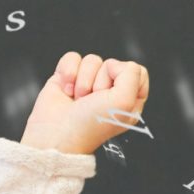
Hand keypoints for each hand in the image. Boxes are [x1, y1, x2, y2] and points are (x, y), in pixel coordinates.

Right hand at [19, 51, 149, 154]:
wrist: (56, 135)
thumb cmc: (91, 125)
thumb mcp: (124, 102)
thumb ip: (132, 75)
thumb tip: (113, 64)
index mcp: (129, 100)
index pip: (137, 71)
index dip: (125, 78)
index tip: (114, 95)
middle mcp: (109, 91)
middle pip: (112, 64)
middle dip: (100, 81)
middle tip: (92, 101)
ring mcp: (88, 83)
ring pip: (92, 60)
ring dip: (83, 81)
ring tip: (78, 99)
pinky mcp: (68, 78)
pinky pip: (72, 58)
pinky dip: (68, 73)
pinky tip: (66, 91)